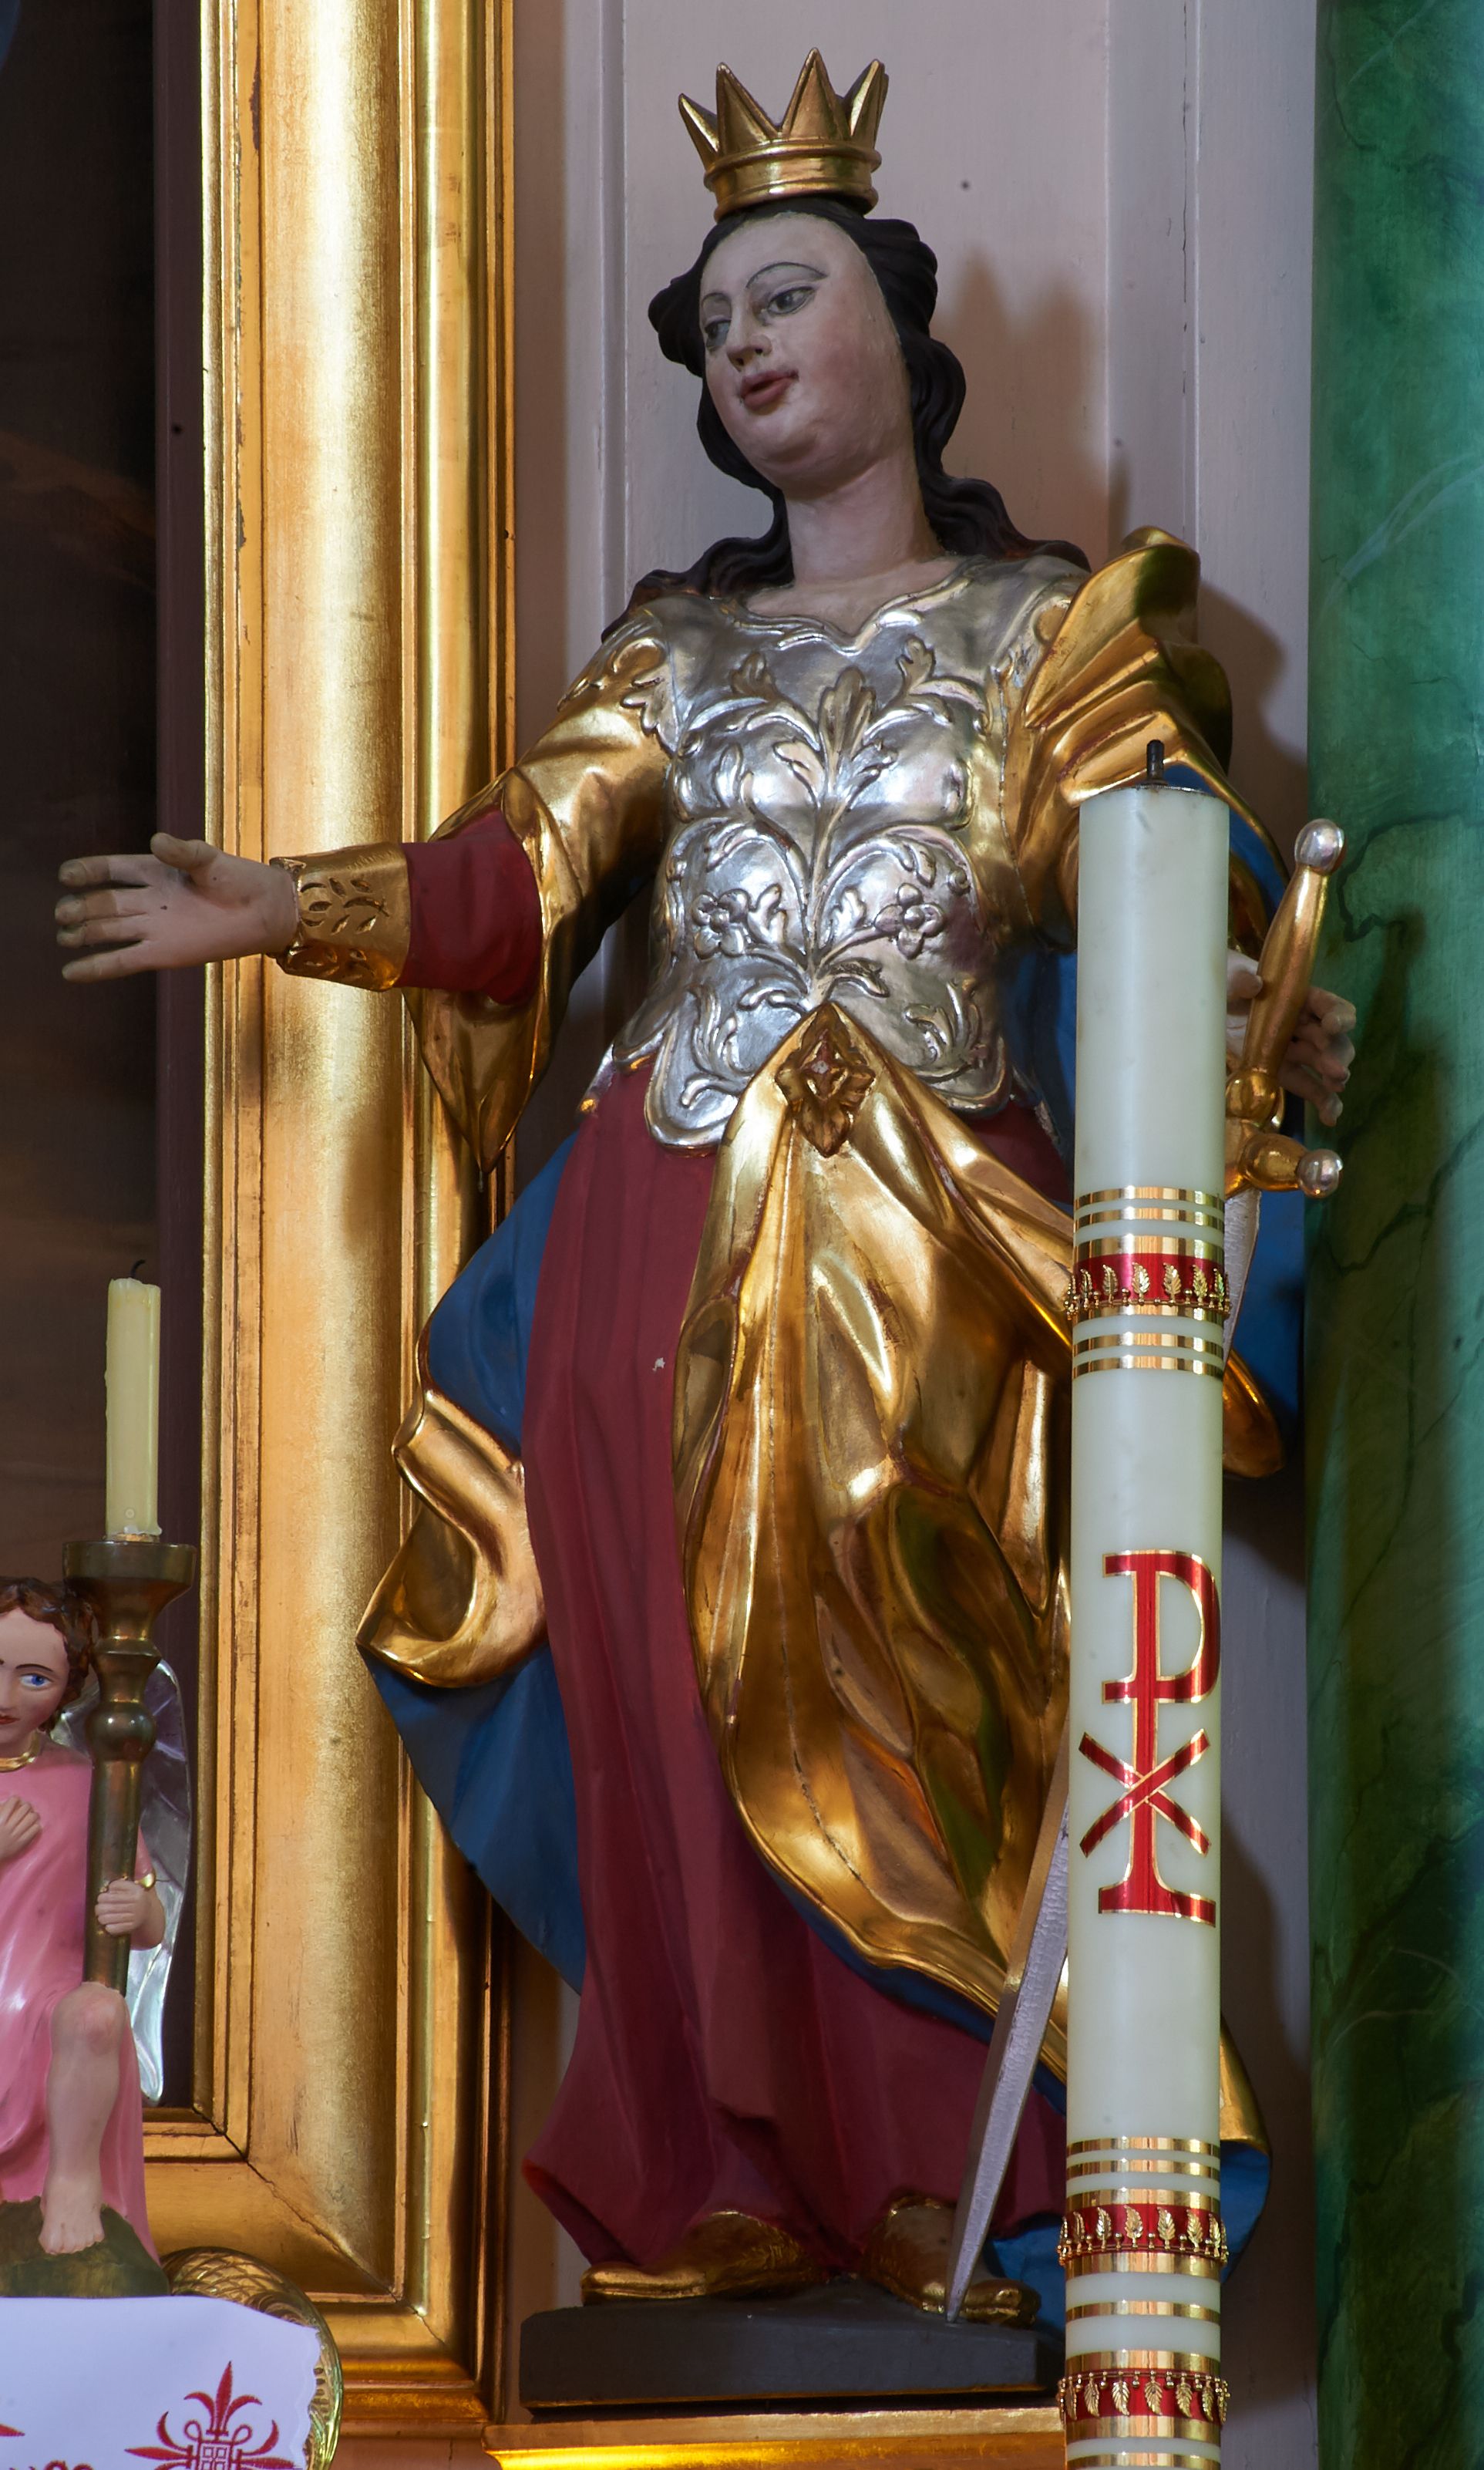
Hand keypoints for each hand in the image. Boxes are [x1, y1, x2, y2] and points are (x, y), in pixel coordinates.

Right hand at [0, 1799, 39, 1863]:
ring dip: (34, 1815)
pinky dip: (36, 1826)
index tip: (16, 1802)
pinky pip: (36, 1829)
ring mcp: (17, 1834)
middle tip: (26, 1809)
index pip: (14, 1801)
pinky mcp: (23, 1842)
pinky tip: (32, 1826)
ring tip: (32, 1816)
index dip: (16, 1799)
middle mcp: (10, 1825)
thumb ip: (0, 1811)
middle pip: (26, 1807)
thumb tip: (6, 1803)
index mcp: (0, 1819)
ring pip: (33, 1817)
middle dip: (27, 1806)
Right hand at [56, 833, 299, 981]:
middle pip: (104, 903)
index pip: (112, 869)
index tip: (66, 875)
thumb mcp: (209, 860)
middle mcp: (147, 900)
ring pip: (108, 931)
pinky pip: (123, 962)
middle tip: (63, 912)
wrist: (262, 912)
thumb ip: (183, 851)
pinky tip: (71, 973)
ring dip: (83, 934)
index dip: (88, 871)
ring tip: (64, 937)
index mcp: (153, 871)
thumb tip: (156, 840)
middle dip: (81, 907)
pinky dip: (97, 968)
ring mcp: (152, 928)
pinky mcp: (161, 954)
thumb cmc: (237, 879)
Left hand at [95, 1876, 155, 1938]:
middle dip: (99, 1907)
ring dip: (101, 1917)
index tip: (101, 1897)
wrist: (148, 1913)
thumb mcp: (131, 1887)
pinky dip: (108, 1927)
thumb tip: (107, 1890)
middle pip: (109, 1905)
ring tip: (101, 1916)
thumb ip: (119, 1885)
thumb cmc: (135, 1898)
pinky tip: (108, 1924)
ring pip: (108, 1917)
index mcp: (136, 1891)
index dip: (104, 1895)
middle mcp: (136, 1903)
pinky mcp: (131, 1926)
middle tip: (98, 1908)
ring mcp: (134, 1916)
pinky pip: (113, 1928)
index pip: (114, 1891)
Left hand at [1227, 952, 1354, 1127]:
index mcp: (1297, 997)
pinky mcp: (1281, 1070)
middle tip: (1336, 1070)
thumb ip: (1239, 980)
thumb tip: (1254, 984)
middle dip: (1336, 1053)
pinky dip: (1321, 1100)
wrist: (1207, 1009)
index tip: (1332, 1026)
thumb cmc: (1226, 985)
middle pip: (1331, 1038)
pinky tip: (1331, 1116)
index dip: (1337, 1014)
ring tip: (1336, 1088)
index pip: (1327, 1004)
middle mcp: (1302, 1024)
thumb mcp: (1227, 978)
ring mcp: (1294, 1049)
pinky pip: (1306, 1085)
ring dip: (1333, 1076)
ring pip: (1323, 1063)